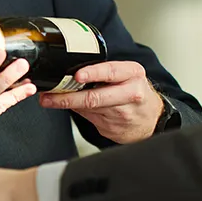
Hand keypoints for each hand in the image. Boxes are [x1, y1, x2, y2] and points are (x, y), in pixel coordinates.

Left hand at [39, 62, 163, 144]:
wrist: (152, 119)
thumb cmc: (136, 93)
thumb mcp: (127, 76)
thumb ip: (103, 75)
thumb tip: (71, 76)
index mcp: (133, 74)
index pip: (111, 71)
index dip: (92, 74)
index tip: (77, 76)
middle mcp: (130, 93)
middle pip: (95, 96)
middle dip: (68, 97)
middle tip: (49, 95)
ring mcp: (122, 113)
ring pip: (89, 109)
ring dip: (65, 104)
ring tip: (49, 100)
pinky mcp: (114, 128)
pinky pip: (90, 118)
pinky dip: (76, 112)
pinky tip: (67, 107)